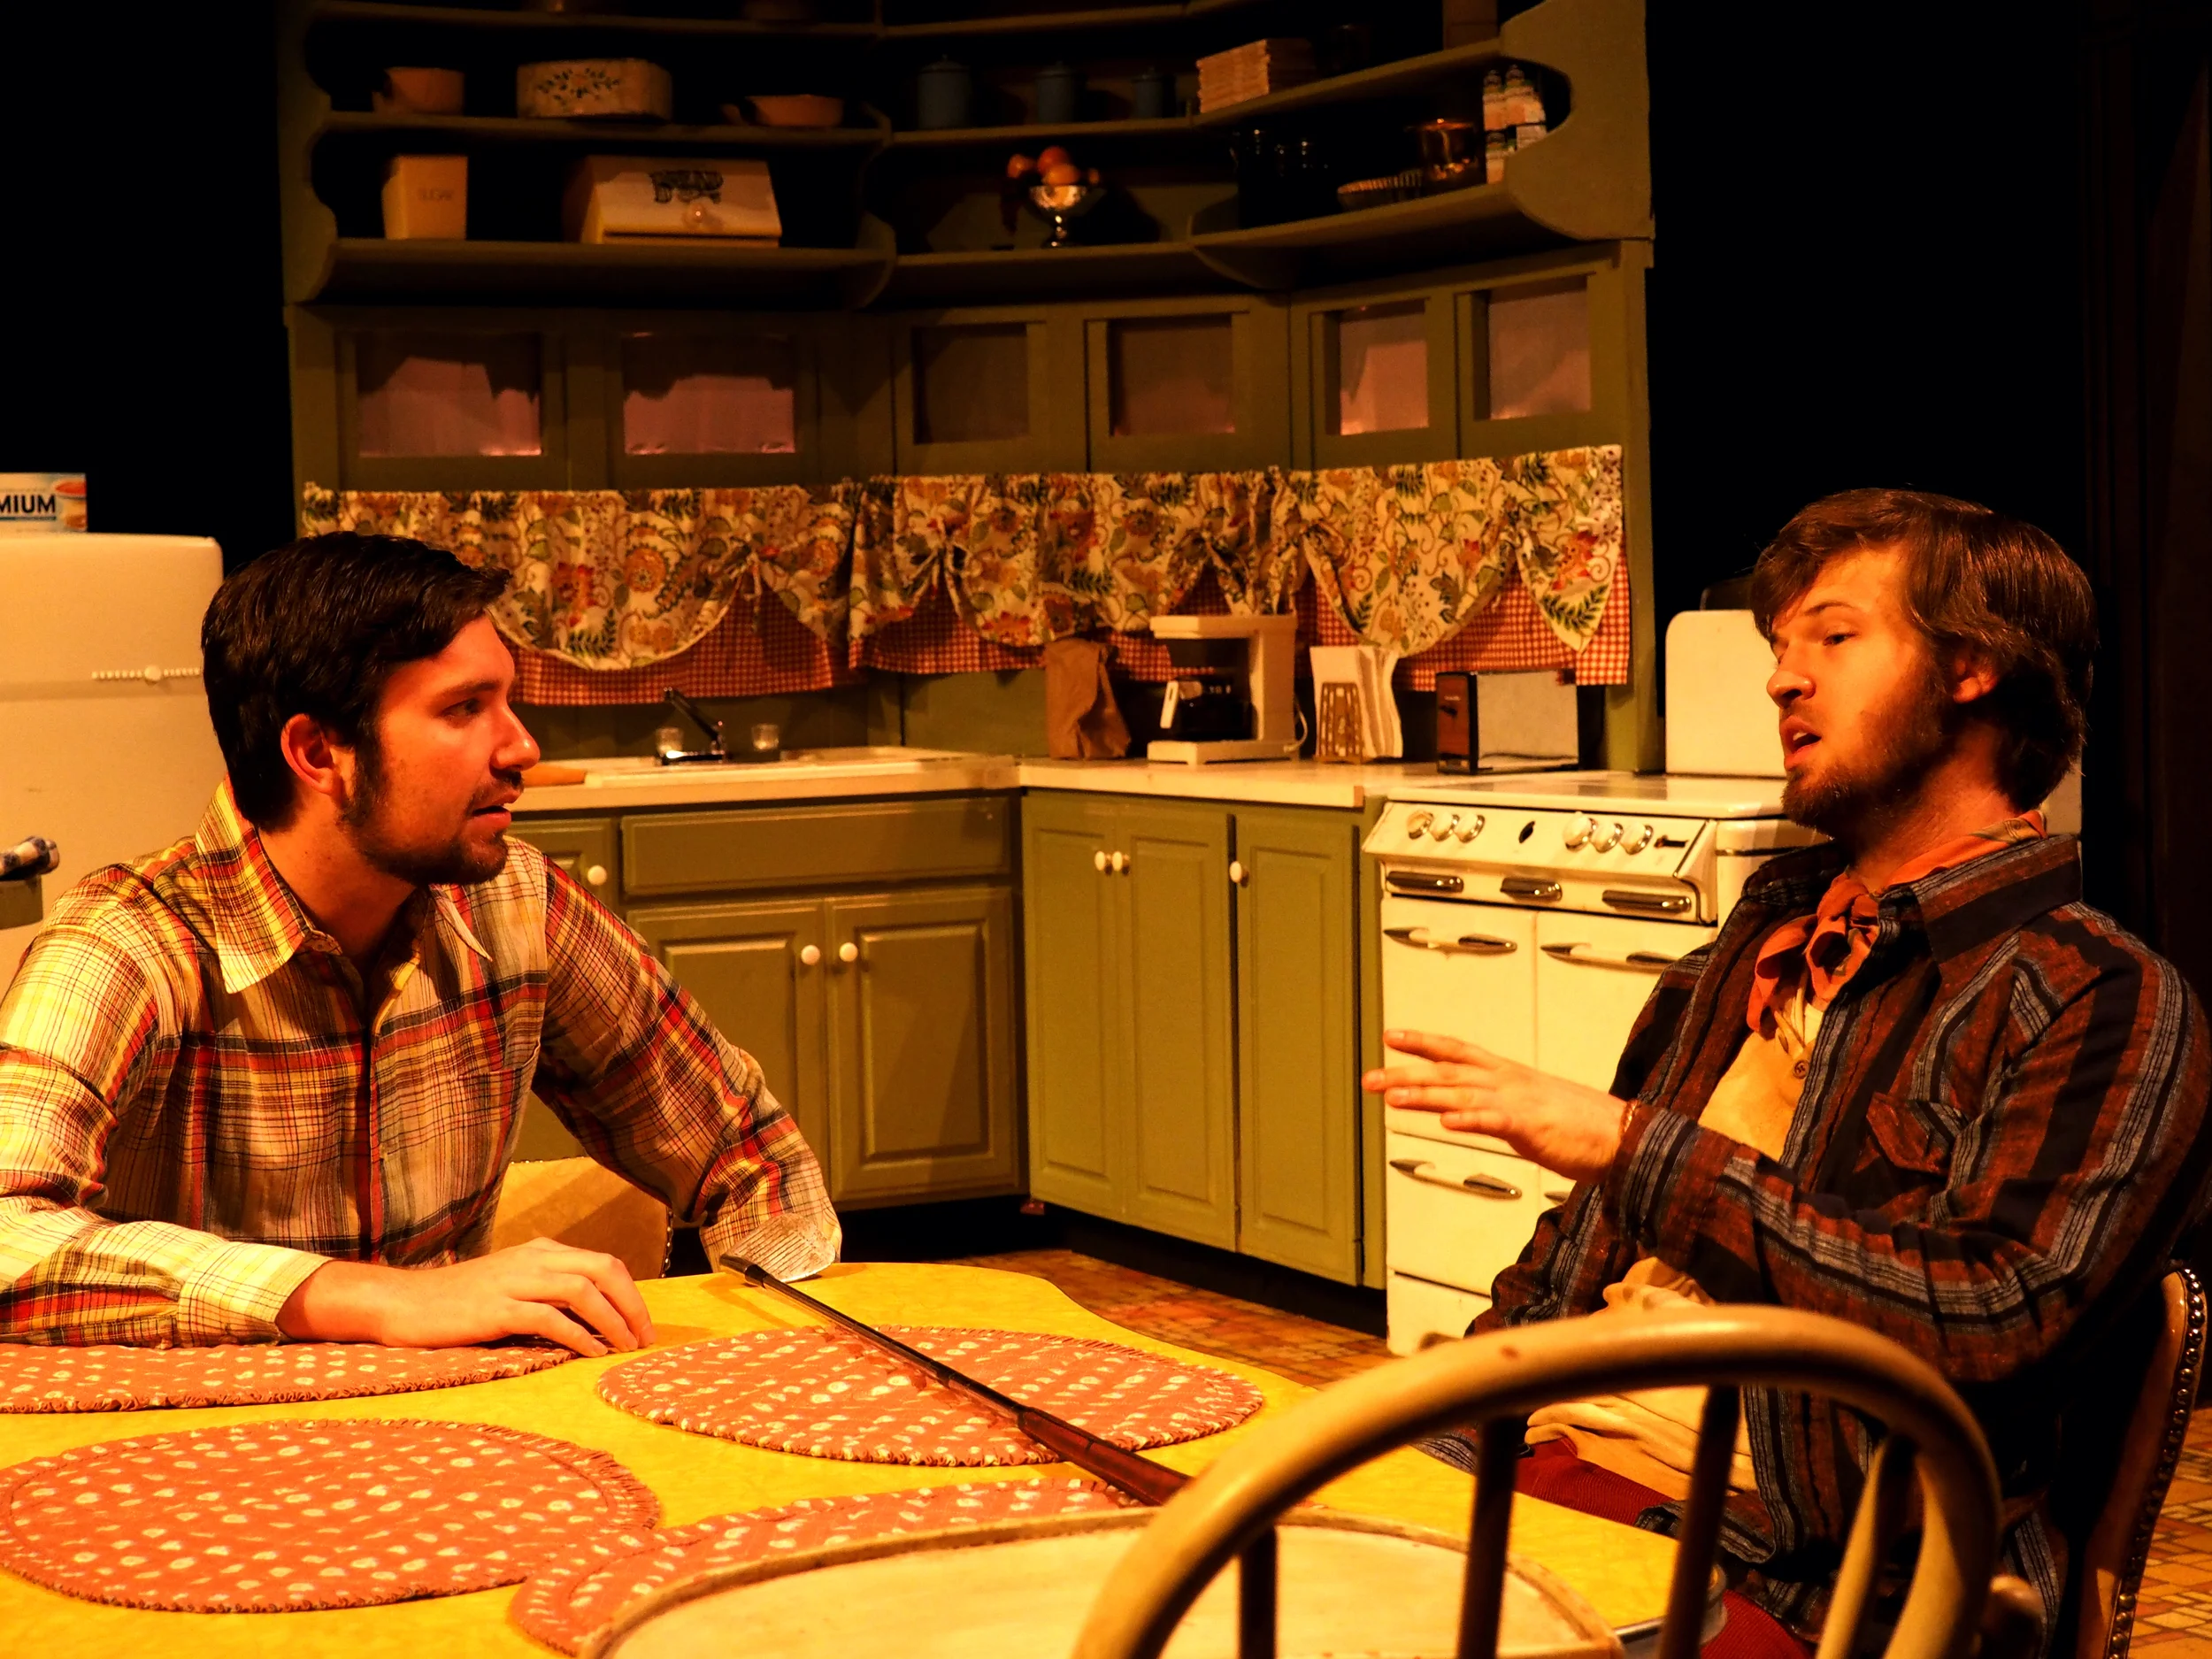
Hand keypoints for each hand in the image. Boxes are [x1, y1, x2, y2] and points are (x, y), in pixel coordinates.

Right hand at [277, 1236, 655, 1356]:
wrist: (403, 1303)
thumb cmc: (459, 1301)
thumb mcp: (511, 1283)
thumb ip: (548, 1290)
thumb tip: (595, 1318)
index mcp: (541, 1251)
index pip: (603, 1263)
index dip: (631, 1294)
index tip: (643, 1326)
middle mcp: (533, 1259)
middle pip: (603, 1270)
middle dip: (632, 1305)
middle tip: (645, 1340)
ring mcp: (514, 1281)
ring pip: (583, 1291)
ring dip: (613, 1322)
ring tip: (625, 1349)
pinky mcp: (497, 1308)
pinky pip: (550, 1318)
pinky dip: (578, 1337)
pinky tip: (591, 1355)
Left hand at [1361, 1029, 1629, 1181]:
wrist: (1625, 1137)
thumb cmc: (1579, 1125)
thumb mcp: (1529, 1108)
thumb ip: (1495, 1106)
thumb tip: (1465, 1111)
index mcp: (1507, 1074)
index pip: (1457, 1051)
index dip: (1423, 1042)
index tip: (1390, 1036)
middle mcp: (1507, 1081)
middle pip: (1448, 1072)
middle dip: (1405, 1072)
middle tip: (1368, 1078)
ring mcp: (1519, 1102)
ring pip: (1462, 1095)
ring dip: (1425, 1095)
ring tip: (1392, 1097)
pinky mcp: (1533, 1127)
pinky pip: (1495, 1122)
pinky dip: (1469, 1120)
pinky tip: (1445, 1122)